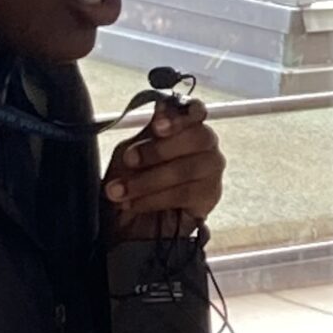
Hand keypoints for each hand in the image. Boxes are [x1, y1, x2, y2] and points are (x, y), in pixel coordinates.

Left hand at [103, 98, 224, 245]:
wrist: (131, 225)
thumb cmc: (131, 182)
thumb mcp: (129, 153)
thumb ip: (147, 134)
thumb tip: (162, 107)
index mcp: (185, 126)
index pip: (194, 111)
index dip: (179, 116)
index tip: (157, 125)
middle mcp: (204, 145)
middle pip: (199, 137)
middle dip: (160, 149)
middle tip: (130, 160)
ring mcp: (211, 171)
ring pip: (190, 168)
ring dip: (150, 180)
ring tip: (121, 191)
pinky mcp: (210, 197)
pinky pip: (186, 194)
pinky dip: (155, 198)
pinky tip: (135, 203)